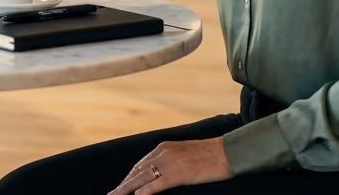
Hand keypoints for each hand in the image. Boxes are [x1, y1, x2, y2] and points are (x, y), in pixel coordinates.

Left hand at [108, 139, 231, 194]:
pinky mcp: (180, 174)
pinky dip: (145, 191)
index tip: (121, 186)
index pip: (140, 164)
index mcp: (163, 148)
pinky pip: (158, 184)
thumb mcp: (185, 153)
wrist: (228, 152)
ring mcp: (170, 163)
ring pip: (142, 178)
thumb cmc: (210, 154)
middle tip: (111, 194)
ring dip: (127, 189)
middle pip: (137, 171)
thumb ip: (171, 159)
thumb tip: (161, 171)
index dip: (129, 177)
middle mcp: (163, 153)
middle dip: (123, 184)